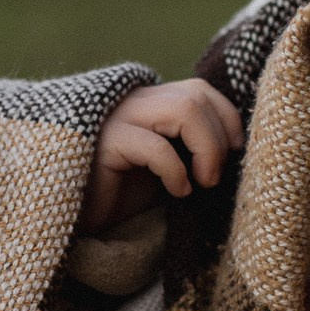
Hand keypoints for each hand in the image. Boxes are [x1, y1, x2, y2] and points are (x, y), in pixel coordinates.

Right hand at [84, 78, 243, 233]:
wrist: (72, 220)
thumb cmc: (119, 197)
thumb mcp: (164, 169)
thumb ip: (188, 150)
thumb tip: (233, 152)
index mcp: (147, 105)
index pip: (199, 90)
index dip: (227, 116)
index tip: (236, 151)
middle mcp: (132, 104)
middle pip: (195, 96)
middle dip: (218, 136)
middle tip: (215, 178)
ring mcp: (117, 119)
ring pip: (182, 109)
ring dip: (206, 147)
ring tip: (203, 182)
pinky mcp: (105, 144)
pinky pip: (154, 145)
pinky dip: (176, 169)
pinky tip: (178, 191)